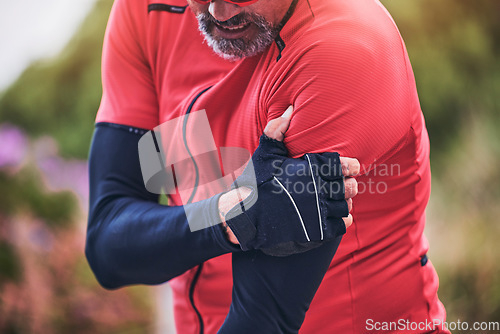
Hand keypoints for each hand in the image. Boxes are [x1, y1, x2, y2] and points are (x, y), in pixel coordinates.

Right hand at [219, 105, 358, 251]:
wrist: (243, 216)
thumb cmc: (255, 183)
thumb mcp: (264, 154)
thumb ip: (277, 130)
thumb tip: (290, 108)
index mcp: (308, 171)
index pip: (341, 166)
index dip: (351, 166)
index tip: (353, 167)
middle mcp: (316, 192)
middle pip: (347, 188)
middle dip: (349, 185)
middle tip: (345, 184)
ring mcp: (316, 214)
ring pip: (345, 207)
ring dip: (345, 203)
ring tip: (339, 200)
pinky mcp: (315, 232)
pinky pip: (340, 226)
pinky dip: (342, 221)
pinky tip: (335, 216)